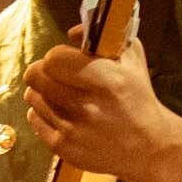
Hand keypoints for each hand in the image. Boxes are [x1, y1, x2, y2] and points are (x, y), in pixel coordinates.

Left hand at [22, 34, 181, 181]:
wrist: (148, 146)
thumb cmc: (137, 97)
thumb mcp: (132, 60)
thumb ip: (104, 38)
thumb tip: (72, 34)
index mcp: (108, 81)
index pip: (54, 59)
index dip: (57, 56)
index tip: (65, 59)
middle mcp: (88, 107)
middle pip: (36, 76)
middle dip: (43, 70)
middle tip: (54, 73)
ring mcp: (73, 130)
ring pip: (33, 97)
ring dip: (43, 91)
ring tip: (61, 93)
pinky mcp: (63, 147)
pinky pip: (34, 118)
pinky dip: (42, 111)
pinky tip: (60, 111)